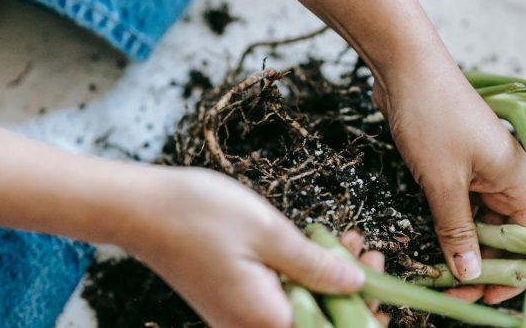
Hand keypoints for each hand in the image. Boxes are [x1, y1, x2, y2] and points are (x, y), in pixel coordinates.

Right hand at [125, 167, 367, 327]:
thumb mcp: (270, 234)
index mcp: (265, 319)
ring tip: (347, 243)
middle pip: (316, 326)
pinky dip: (299, 274)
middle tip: (369, 259)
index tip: (384, 292)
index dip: (363, 319)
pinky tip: (312, 245)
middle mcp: (250, 327)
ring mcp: (238, 316)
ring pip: (299, 309)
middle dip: (349, 295)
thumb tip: (356, 286)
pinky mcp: (231, 300)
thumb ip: (317, 267)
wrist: (141, 209)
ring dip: (326, 280)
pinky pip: (276, 296)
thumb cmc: (199, 216)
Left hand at [372, 60, 525, 304]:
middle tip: (453, 290)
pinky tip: (432, 242)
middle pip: (502, 232)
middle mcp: (503, 176)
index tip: (484, 295)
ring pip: (477, 219)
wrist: (405, 68)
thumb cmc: (432, 116)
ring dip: (460, 245)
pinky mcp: (452, 163)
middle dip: (480, 263)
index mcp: (517, 178)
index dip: (510, 270)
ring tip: (439, 273)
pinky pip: (456, 202)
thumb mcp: (443, 180)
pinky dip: (446, 223)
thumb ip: (455, 228)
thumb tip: (468, 271)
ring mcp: (477, 168)